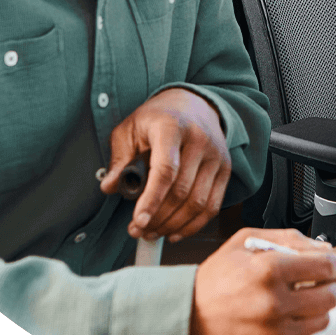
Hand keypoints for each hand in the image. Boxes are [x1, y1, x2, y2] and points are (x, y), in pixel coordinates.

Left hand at [98, 88, 230, 242]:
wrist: (193, 103)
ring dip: (173, 225)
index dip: (152, 199)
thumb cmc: (158, 117)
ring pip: (198, 203)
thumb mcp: (130, 129)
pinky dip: (193, 225)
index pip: (166, 169)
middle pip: (181, 191)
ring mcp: (216, 155)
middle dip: (157, 218)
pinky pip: (212, 206)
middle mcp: (199, 140)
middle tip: (137, 230)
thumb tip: (110, 187)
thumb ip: (120, 158)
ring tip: (152, 232)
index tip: (138, 221)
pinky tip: (174, 231)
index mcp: (172, 126)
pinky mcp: (225, 169)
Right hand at [190, 228, 335, 334]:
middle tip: (320, 281)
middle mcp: (274, 304)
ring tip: (297, 298)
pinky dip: (300, 327)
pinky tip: (283, 317)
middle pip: (330, 296)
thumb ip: (287, 238)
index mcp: (268, 270)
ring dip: (316, 307)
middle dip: (330, 285)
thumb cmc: (216, 278)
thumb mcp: (246, 241)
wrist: (187, 317)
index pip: (324, 267)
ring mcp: (274, 334)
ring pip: (322, 320)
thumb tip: (322, 248)